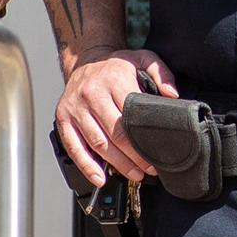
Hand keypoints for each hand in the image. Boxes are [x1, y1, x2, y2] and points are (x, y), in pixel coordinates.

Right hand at [55, 44, 180, 189]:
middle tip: (148, 169)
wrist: (85, 59)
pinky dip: (86, 165)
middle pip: (115, 135)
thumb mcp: (144, 59)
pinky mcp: (63, 117)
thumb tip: (173, 95)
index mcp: (114, 80)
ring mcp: (75, 107)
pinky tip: (99, 177)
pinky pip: (73, 146)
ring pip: (97, 143)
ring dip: (116, 164)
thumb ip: (162, 74)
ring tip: (133, 174)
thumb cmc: (117, 65)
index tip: (157, 155)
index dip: (144, 141)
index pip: (131, 118)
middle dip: (134, 157)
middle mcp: (92, 94)